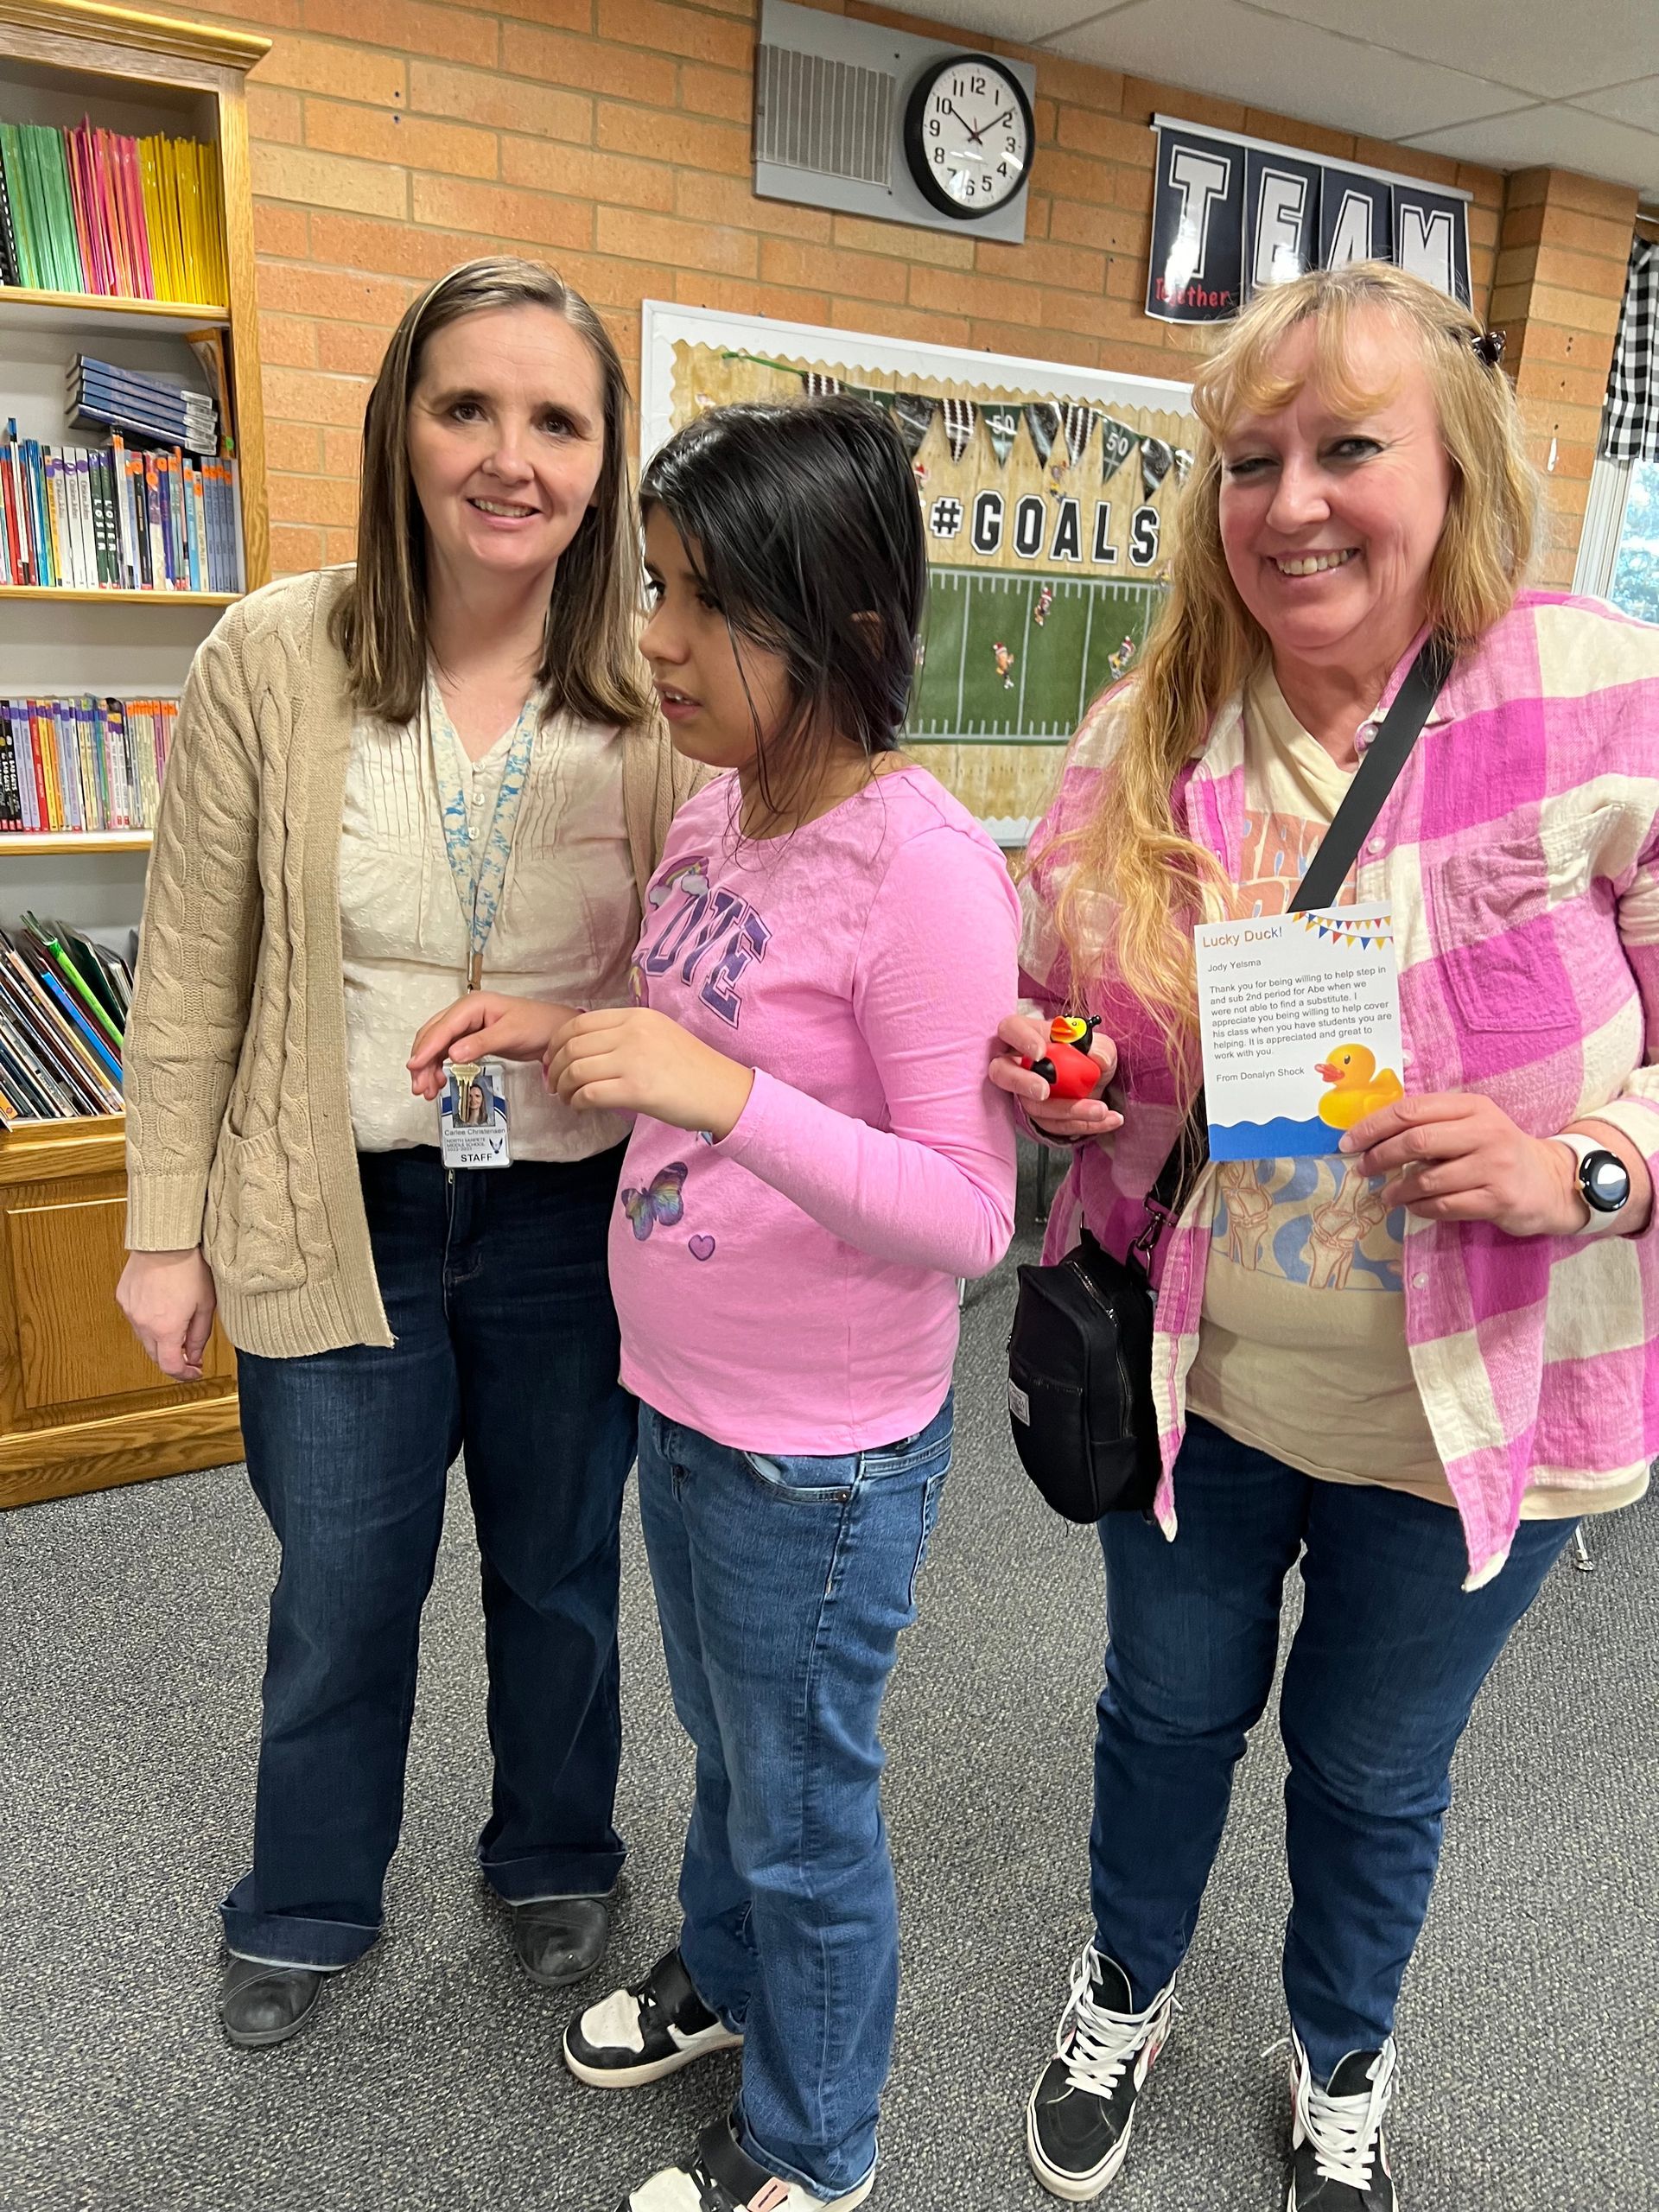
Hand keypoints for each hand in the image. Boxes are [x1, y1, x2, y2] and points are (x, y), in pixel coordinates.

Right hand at [116, 1247, 217, 1380]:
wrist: (166, 1240)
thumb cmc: (189, 1267)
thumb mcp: (205, 1305)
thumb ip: (199, 1336)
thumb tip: (194, 1357)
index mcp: (166, 1329)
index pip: (170, 1367)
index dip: (183, 1375)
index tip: (193, 1372)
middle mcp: (143, 1323)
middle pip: (155, 1355)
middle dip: (173, 1357)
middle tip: (189, 1351)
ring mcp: (130, 1311)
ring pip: (144, 1337)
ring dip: (159, 1338)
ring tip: (176, 1321)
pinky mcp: (123, 1298)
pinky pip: (135, 1318)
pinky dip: (148, 1320)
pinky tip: (161, 1306)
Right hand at [408, 992, 579, 1099]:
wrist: (554, 1030)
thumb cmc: (537, 1025)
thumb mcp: (510, 1034)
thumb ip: (481, 1044)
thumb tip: (452, 1055)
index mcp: (472, 1005)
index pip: (443, 1028)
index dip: (427, 1048)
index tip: (414, 1067)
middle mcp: (464, 1013)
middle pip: (433, 1036)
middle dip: (422, 1061)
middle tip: (419, 1087)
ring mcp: (466, 1025)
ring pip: (437, 1046)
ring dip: (428, 1068)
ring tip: (426, 1091)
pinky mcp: (470, 1038)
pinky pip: (447, 1052)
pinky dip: (440, 1067)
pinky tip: (438, 1082)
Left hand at [545, 1007, 754, 1138]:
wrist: (723, 1091)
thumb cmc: (692, 1068)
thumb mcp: (659, 1034)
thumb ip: (626, 1034)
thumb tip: (586, 1049)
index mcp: (637, 1016)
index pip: (580, 1023)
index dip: (557, 1042)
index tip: (552, 1058)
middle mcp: (633, 1033)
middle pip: (573, 1046)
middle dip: (556, 1067)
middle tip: (554, 1083)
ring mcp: (634, 1060)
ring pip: (577, 1070)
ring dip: (563, 1087)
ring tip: (565, 1097)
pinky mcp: (637, 1090)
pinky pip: (590, 1093)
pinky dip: (577, 1101)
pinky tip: (579, 1106)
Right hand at [988, 1012, 1122, 1142]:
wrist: (1096, 1085)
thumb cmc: (1089, 1058)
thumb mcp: (1102, 1047)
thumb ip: (1102, 1048)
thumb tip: (1097, 1056)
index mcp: (1027, 1035)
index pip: (1010, 1029)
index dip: (1021, 1040)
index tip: (1040, 1052)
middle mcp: (1017, 1063)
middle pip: (1001, 1072)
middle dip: (1022, 1083)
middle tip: (1043, 1091)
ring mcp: (1023, 1092)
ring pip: (1030, 1105)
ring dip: (1066, 1110)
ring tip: (1100, 1110)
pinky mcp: (1036, 1116)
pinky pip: (1051, 1125)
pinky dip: (1082, 1125)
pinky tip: (1107, 1120)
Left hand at [1341, 1092, 1588, 1236]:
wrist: (1548, 1181)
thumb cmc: (1496, 1151)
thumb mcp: (1471, 1125)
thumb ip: (1431, 1123)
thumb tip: (1371, 1135)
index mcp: (1473, 1107)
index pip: (1412, 1110)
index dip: (1373, 1126)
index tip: (1348, 1142)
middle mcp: (1486, 1132)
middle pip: (1417, 1141)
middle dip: (1380, 1156)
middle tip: (1363, 1169)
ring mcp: (1494, 1167)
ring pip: (1428, 1179)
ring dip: (1398, 1190)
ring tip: (1388, 1195)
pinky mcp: (1498, 1199)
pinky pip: (1444, 1206)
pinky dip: (1421, 1208)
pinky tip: (1413, 1207)